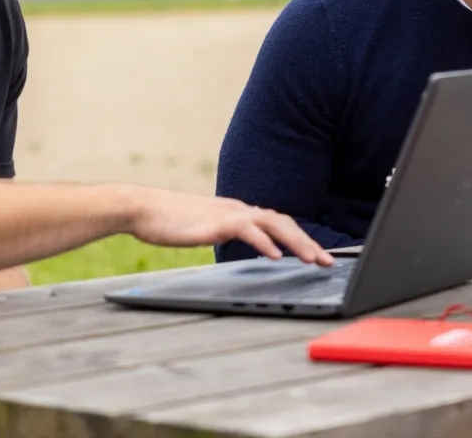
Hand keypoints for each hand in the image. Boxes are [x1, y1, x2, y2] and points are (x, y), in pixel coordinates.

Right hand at [127, 188, 333, 266]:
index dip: (299, 237)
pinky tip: (276, 256)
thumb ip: (224, 233)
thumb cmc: (168, 221)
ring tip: (313, 259)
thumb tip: (241, 244)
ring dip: (296, 242)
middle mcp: (237, 209)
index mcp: (236, 212)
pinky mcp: (215, 222)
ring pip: (272, 223)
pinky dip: (265, 242)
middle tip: (328, 261)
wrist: (143, 208)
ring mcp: (227, 213)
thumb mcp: (204, 228)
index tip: (317, 254)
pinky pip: (247, 230)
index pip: (277, 222)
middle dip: (308, 241)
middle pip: (282, 221)